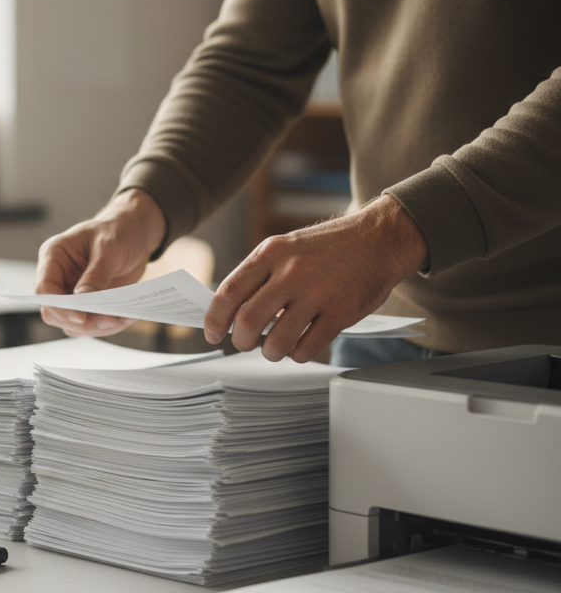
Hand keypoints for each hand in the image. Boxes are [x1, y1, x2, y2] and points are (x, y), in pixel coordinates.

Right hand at [35, 189, 166, 336]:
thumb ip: (96, 274)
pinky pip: (90, 324)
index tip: (82, 316)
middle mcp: (59, 277)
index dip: (59, 306)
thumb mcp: (109, 247)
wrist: (135, 234)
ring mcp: (72, 293)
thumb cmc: (118, 231)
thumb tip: (83, 298)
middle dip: (81, 322)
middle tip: (110, 320)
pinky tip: (126, 316)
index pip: (44, 289)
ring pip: (72, 324)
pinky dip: (107, 325)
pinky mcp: (88, 303)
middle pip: (55, 313)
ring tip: (122, 318)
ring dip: (96, 327)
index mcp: (54, 256)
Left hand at [204, 194, 428, 361]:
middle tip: (245, 343)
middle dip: (241, 341)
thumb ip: (260, 275)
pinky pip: (307, 348)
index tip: (212, 333)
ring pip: (276, 341)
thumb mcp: (286, 247)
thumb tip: (231, 311)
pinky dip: (297, 355)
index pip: (229, 292)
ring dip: (270, 353)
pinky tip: (300, 347)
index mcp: (270, 253)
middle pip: (248, 321)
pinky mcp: (341, 312)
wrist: (380, 237)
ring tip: (274, 349)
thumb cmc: (329, 246)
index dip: (214, 319)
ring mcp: (317, 293)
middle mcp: (291, 272)